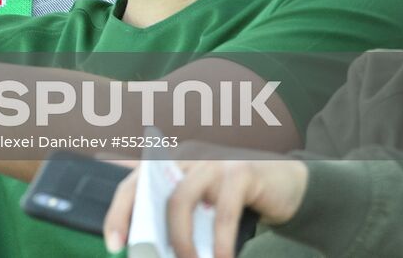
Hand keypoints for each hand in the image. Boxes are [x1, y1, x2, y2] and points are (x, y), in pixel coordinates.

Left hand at [104, 153, 308, 257]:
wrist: (289, 185)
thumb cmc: (238, 199)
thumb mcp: (203, 204)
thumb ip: (177, 214)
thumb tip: (152, 245)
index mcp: (171, 163)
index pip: (133, 183)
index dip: (118, 212)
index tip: (114, 245)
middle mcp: (187, 156)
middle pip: (151, 190)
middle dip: (145, 231)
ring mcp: (214, 161)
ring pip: (182, 200)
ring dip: (182, 241)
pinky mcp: (242, 172)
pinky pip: (222, 213)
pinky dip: (219, 243)